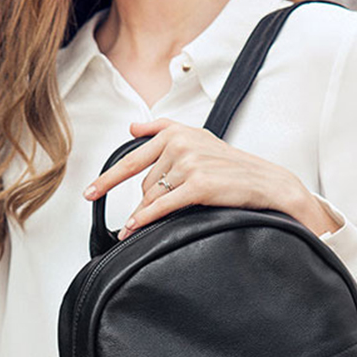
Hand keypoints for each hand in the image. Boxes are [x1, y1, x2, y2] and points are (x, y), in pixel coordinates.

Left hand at [82, 118, 341, 239]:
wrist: (267, 183)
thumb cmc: (232, 167)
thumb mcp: (200, 139)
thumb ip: (164, 130)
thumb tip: (131, 127)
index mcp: (177, 131)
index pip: (132, 158)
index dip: (108, 180)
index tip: (89, 194)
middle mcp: (180, 143)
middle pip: (144, 183)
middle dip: (148, 200)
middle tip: (162, 212)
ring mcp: (189, 163)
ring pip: (152, 196)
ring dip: (151, 213)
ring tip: (159, 222)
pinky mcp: (198, 185)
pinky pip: (162, 205)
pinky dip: (145, 219)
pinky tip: (133, 229)